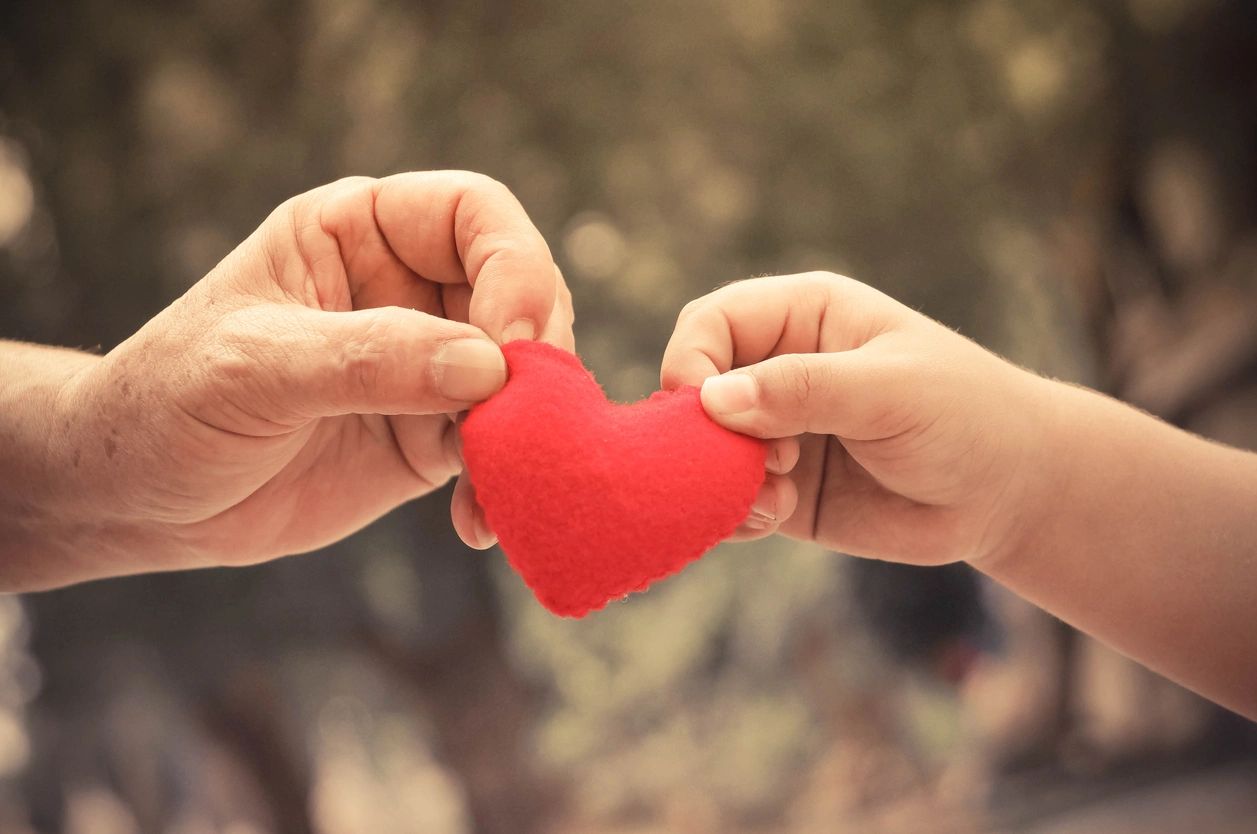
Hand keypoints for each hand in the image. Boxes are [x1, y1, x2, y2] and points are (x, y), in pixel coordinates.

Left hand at [41, 172, 571, 583]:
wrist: (140, 497)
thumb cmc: (170, 400)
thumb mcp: (254, 367)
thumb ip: (367, 357)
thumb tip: (489, 366)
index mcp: (361, 233)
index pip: (475, 214)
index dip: (515, 264)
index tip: (511, 340)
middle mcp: (409, 291)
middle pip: (521, 296)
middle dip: (536, 358)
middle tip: (523, 419)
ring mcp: (427, 368)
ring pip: (523, 381)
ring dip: (529, 432)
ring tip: (501, 486)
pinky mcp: (432, 439)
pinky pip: (498, 452)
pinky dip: (505, 486)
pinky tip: (478, 525)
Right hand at [661, 272, 1047, 565]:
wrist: (1010, 494)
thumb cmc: (965, 416)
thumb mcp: (890, 390)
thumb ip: (804, 389)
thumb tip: (712, 400)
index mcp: (802, 318)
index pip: (711, 324)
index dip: (692, 362)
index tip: (705, 410)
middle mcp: (777, 370)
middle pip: (693, 390)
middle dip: (705, 433)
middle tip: (762, 462)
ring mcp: (775, 433)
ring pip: (703, 454)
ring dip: (720, 481)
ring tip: (777, 499)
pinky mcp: (781, 489)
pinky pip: (727, 502)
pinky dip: (732, 515)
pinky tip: (777, 517)